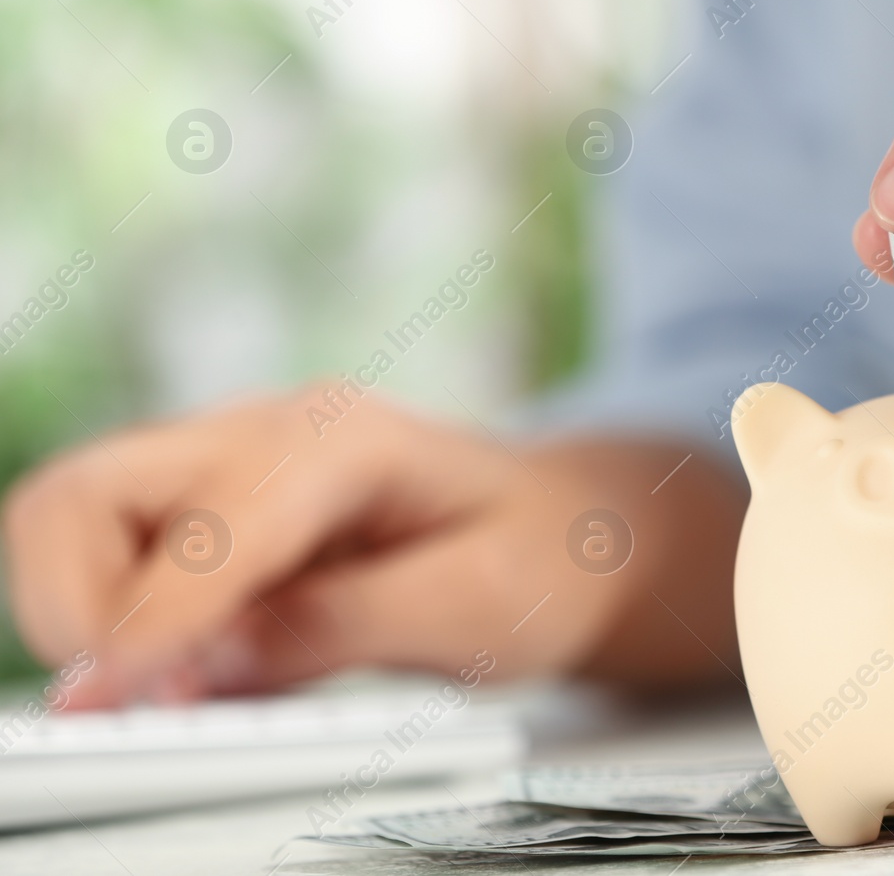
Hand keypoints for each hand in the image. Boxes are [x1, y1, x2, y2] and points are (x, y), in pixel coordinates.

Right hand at [3, 386, 740, 705]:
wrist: (574, 531)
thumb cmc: (544, 557)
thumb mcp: (476, 606)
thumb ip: (345, 626)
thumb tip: (206, 660)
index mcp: (347, 441)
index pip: (211, 524)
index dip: (153, 621)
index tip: (116, 701)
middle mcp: (271, 432)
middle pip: (90, 490)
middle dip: (83, 604)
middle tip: (138, 697)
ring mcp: (236, 464)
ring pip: (80, 516)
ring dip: (90, 611)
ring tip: (172, 687)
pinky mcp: (219, 509)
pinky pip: (117, 551)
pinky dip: (120, 618)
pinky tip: (193, 668)